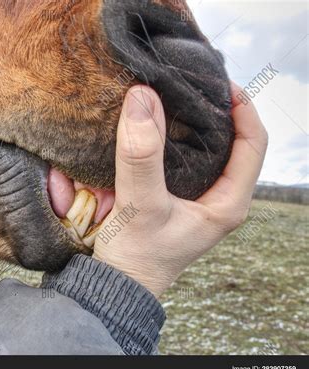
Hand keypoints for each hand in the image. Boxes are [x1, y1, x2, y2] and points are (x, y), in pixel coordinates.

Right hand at [93, 83, 267, 296]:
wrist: (117, 284)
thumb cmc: (135, 255)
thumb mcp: (141, 206)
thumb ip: (141, 156)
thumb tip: (142, 98)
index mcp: (228, 203)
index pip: (253, 143)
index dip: (242, 108)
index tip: (218, 82)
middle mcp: (218, 198)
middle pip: (231, 142)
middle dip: (213, 111)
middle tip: (189, 84)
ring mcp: (197, 198)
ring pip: (203, 149)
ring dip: (189, 123)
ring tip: (170, 97)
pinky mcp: (176, 198)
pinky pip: (179, 159)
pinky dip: (169, 138)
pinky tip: (152, 125)